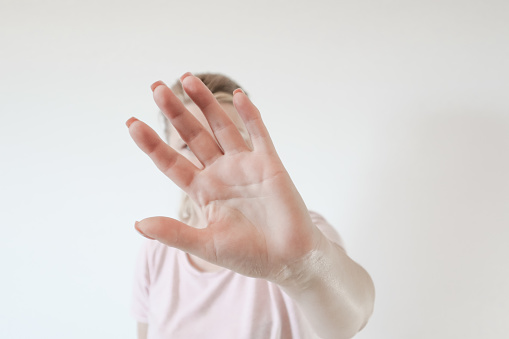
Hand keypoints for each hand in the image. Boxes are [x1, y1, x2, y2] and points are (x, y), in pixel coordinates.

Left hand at [127, 73, 322, 279]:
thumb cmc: (248, 255)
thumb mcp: (207, 244)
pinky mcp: (269, 163)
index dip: (152, 144)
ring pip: (222, 127)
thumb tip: (138, 224)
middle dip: (175, 112)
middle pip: (193, 136)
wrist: (288, 259)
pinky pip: (258, 133)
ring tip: (187, 78)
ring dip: (206, 104)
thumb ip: (174, 232)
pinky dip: (251, 115)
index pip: (171, 162)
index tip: (131, 124)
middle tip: (156, 87)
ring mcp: (245, 165)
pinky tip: (240, 96)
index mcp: (203, 190)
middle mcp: (220, 172)